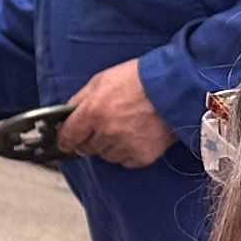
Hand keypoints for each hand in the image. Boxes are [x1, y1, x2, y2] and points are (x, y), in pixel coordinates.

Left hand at [55, 59, 172, 167]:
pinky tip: (135, 136)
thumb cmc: (140, 79)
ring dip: (108, 146)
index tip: (65, 141)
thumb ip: (81, 99)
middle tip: (99, 128)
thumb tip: (68, 113)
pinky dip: (127, 152)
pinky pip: (125, 161)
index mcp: (93, 112)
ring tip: (123, 128)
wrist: (175, 88)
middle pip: (86, 148)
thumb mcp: (102, 80)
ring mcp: (125, 146)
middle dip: (88, 140)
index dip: (64, 140)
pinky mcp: (142, 156)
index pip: (69, 136)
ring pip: (106, 155)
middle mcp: (107, 132)